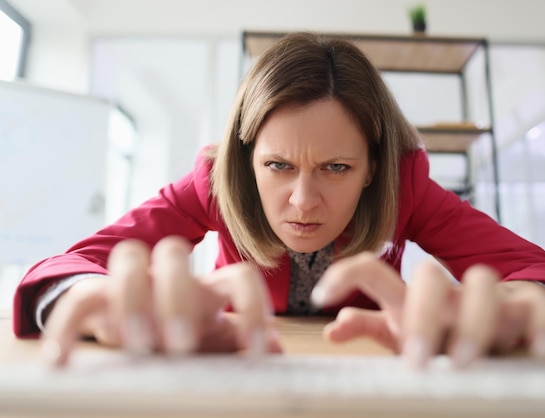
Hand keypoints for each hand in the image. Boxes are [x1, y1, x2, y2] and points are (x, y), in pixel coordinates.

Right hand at [42, 236, 281, 366]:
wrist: (135, 324)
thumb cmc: (184, 333)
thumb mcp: (215, 341)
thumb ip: (240, 342)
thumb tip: (280, 349)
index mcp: (209, 288)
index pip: (239, 276)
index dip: (253, 308)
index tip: (258, 353)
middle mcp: (172, 277)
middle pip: (174, 252)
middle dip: (177, 298)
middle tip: (180, 346)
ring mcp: (133, 283)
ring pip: (129, 257)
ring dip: (131, 299)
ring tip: (137, 347)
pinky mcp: (97, 298)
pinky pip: (78, 297)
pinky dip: (67, 327)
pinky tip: (62, 361)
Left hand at [311, 252, 544, 367]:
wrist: (504, 312)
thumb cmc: (445, 327)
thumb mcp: (404, 332)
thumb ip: (371, 328)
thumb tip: (330, 331)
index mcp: (411, 298)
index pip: (375, 270)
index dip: (346, 274)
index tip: (320, 295)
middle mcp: (447, 293)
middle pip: (429, 276)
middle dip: (421, 313)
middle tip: (415, 361)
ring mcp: (488, 297)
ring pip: (483, 282)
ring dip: (474, 321)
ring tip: (465, 363)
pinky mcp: (528, 308)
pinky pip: (538, 307)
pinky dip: (541, 327)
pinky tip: (538, 351)